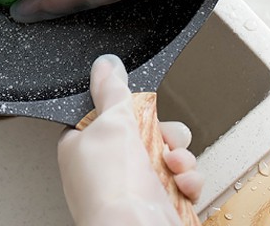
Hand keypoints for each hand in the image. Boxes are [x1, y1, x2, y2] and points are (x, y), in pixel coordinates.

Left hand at [58, 54, 202, 225]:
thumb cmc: (111, 188)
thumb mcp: (110, 121)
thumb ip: (111, 90)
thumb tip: (106, 65)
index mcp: (83, 147)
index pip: (106, 114)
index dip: (127, 107)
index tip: (138, 105)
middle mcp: (108, 169)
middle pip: (144, 130)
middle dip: (163, 130)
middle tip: (162, 135)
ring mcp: (134, 188)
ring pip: (167, 153)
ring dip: (179, 155)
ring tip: (173, 162)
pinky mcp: (160, 204)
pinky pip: (181, 180)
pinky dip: (187, 180)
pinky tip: (181, 183)